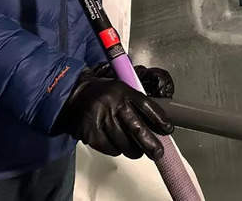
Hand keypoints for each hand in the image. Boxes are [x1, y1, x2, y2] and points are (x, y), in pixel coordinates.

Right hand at [55, 68, 173, 159]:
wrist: (73, 96)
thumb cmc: (102, 94)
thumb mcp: (121, 90)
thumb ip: (137, 104)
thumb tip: (158, 124)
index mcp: (123, 92)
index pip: (146, 106)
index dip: (159, 120)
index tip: (168, 129)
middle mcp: (113, 105)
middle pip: (137, 129)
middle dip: (151, 144)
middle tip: (158, 152)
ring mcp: (101, 120)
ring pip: (125, 144)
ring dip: (134, 150)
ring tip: (136, 149)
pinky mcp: (91, 134)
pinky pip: (111, 149)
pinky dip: (117, 150)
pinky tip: (117, 144)